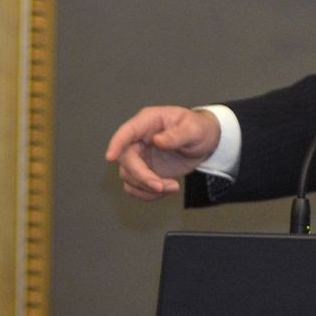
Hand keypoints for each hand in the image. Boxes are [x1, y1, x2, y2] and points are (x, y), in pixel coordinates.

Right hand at [104, 106, 222, 201]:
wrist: (205, 142)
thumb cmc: (199, 128)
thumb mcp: (194, 129)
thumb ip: (177, 135)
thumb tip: (158, 140)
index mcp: (148, 122)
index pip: (127, 131)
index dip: (116, 143)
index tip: (110, 156)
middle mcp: (139, 139)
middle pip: (125, 160)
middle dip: (142, 177)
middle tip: (162, 187)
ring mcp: (140, 156)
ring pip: (128, 176)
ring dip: (147, 188)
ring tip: (172, 187)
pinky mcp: (144, 171)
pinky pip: (135, 187)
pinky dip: (147, 194)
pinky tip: (165, 190)